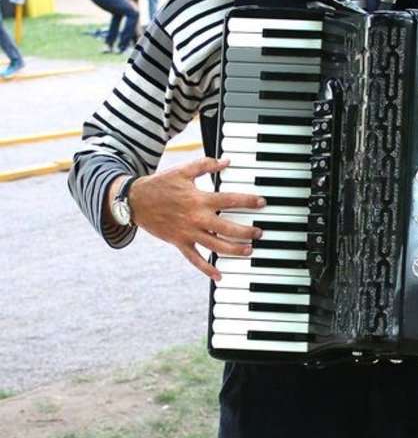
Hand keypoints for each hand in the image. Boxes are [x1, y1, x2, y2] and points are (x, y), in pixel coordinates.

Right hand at [128, 157, 265, 279]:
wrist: (135, 201)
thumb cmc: (161, 184)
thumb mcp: (184, 170)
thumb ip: (206, 165)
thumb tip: (227, 161)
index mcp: (199, 199)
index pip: (230, 200)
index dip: (248, 201)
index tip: (261, 202)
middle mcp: (196, 218)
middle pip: (227, 228)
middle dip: (246, 231)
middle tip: (259, 232)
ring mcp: (188, 233)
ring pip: (215, 247)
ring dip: (234, 250)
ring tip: (248, 250)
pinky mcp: (179, 243)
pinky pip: (195, 259)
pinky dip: (207, 269)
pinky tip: (220, 275)